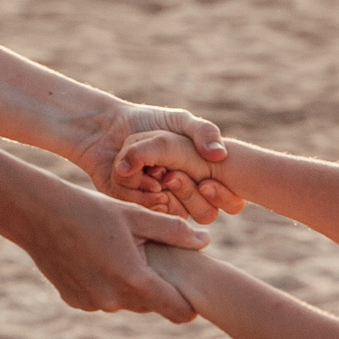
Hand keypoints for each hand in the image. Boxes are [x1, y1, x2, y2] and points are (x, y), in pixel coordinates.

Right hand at [13, 182, 208, 321]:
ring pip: (127, 301)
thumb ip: (173, 231)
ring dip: (131, 284)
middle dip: (158, 287)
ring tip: (123, 253)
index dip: (190, 305)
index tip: (194, 294)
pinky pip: (103, 298)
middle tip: (155, 258)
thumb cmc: (91, 209)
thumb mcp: (135, 216)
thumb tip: (206, 242)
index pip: (177, 311)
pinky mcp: (76, 302)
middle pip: (152, 304)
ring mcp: (93, 304)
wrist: (38, 215)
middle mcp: (114, 300)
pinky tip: (98, 258)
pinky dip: (107, 284)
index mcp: (134, 280)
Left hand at [109, 124, 237, 219]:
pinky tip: (134, 175)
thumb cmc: (149, 121)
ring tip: (154, 173)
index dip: (222, 196)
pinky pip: (144, 211)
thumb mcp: (181, 121)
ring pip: (175, 216)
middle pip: (205, 214)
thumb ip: (204, 132)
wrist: (108, 126)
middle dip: (188, 193)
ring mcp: (160, 204)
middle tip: (172, 175)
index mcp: (202, 178)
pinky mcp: (133, 207)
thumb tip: (220, 155)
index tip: (206, 183)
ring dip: (165, 194)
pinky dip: (138, 193)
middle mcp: (185, 195)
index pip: (230, 203)